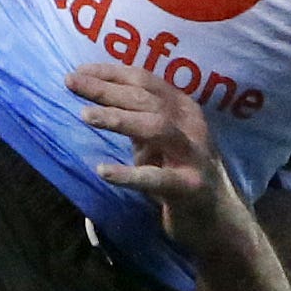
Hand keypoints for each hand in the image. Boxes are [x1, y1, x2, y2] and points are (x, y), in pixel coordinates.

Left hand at [73, 60, 248, 256]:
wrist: (218, 218)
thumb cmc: (180, 172)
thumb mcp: (158, 139)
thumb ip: (136, 117)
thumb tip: (94, 95)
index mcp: (182, 108)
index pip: (145, 80)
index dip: (111, 73)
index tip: (78, 71)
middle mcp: (190, 124)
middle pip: (146, 98)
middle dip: (107, 89)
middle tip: (72, 83)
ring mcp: (193, 155)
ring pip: (156, 127)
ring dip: (119, 119)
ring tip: (85, 116)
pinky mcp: (190, 187)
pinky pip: (157, 178)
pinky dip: (129, 174)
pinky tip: (102, 171)